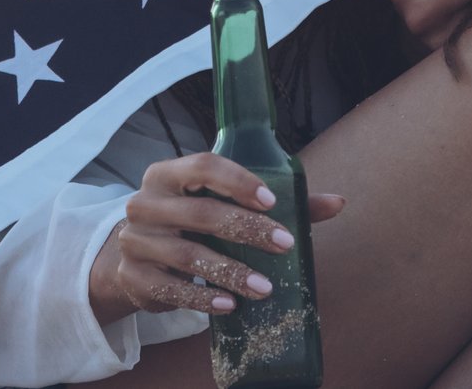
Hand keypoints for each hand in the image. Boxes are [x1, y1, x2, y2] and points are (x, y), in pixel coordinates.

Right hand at [89, 152, 345, 323]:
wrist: (135, 255)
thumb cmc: (191, 220)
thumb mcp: (222, 203)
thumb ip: (277, 200)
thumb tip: (338, 202)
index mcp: (168, 173)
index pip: (203, 166)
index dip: (238, 181)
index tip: (272, 201)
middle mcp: (145, 202)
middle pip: (200, 212)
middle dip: (246, 229)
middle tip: (284, 245)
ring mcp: (135, 241)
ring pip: (187, 254)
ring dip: (230, 271)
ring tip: (264, 288)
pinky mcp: (133, 277)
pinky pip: (171, 289)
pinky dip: (202, 297)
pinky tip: (229, 304)